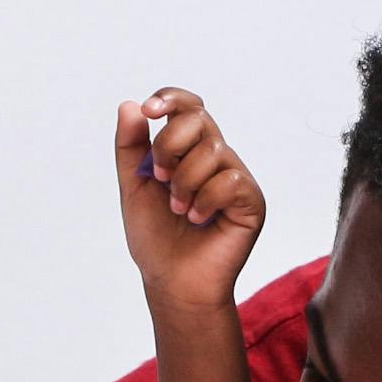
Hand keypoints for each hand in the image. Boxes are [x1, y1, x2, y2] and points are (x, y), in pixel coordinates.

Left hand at [115, 89, 264, 312]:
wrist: (172, 281)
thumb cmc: (156, 239)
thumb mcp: (133, 187)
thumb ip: (130, 147)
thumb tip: (129, 105)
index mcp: (190, 150)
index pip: (189, 107)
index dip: (171, 99)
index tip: (149, 110)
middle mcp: (217, 158)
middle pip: (199, 119)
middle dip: (169, 145)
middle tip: (158, 177)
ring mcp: (236, 178)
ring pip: (213, 150)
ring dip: (184, 181)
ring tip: (178, 209)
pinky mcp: (252, 202)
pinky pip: (230, 181)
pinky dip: (205, 200)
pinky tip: (197, 219)